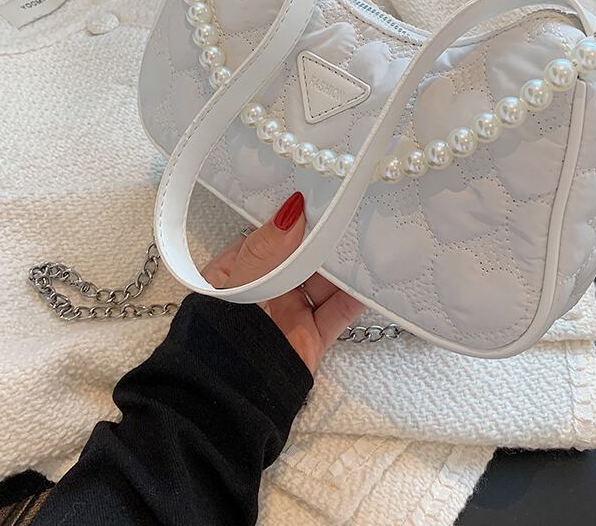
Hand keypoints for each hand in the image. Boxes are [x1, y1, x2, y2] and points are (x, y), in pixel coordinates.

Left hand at [201, 191, 364, 373]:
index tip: (322, 193)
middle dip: (326, 236)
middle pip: (302, 255)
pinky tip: (376, 276)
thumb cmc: (219, 339)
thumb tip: (293, 210)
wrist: (227, 402)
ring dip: (346, 263)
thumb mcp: (238, 287)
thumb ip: (266, 251)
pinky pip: (339, 310)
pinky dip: (358, 296)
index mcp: (238, 270)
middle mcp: (265, 288)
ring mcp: (289, 312)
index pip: (270, 233)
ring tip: (373, 235)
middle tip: (355, 208)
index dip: (294, 215)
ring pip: (324, 280)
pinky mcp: (311, 336)